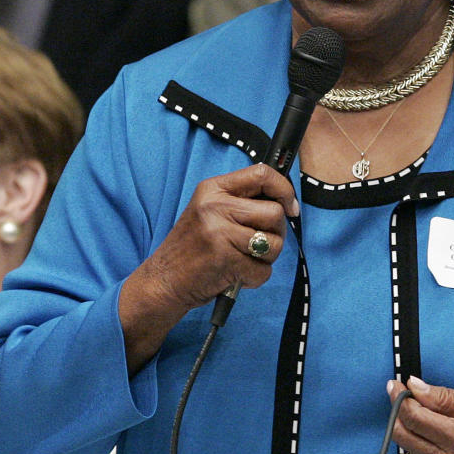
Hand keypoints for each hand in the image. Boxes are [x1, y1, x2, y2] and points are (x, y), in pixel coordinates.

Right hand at [120, 164, 299, 372]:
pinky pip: (263, 270)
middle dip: (275, 233)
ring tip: (242, 259)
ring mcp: (219, 232)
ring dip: (265, 258)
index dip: (284, 190)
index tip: (290, 207)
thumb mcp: (209, 211)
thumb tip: (285, 200)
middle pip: (274, 213)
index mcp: (213, 189)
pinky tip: (234, 274)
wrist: (163, 280)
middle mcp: (215, 206)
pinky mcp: (226, 259)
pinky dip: (254, 278)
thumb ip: (241, 201)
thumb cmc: (192, 248)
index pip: (262, 174)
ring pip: (275, 243)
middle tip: (256, 244)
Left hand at [387, 376, 453, 453]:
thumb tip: (413, 386)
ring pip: (406, 445)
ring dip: (405, 423)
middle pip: (402, 434)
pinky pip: (416, 453)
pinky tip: (428, 424)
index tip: (396, 383)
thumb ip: (443, 396)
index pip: (415, 419)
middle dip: (398, 410)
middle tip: (403, 392)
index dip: (400, 398)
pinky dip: (415, 436)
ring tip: (419, 406)